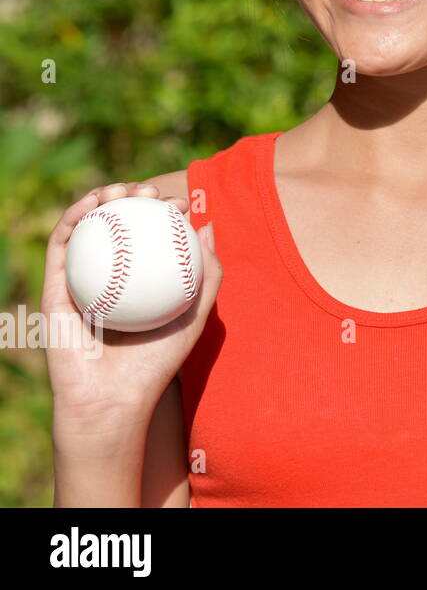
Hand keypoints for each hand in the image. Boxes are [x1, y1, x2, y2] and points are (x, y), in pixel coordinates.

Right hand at [42, 181, 223, 434]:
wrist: (113, 399)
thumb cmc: (157, 364)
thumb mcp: (195, 317)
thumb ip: (208, 275)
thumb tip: (208, 227)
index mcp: (141, 283)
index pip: (152, 237)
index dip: (162, 213)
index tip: (178, 203)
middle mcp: (111, 279)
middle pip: (119, 227)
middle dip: (130, 197)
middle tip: (147, 189)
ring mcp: (81, 282)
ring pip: (87, 230)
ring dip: (98, 200)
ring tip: (119, 189)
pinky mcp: (54, 290)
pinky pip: (61, 248)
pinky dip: (72, 221)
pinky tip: (90, 206)